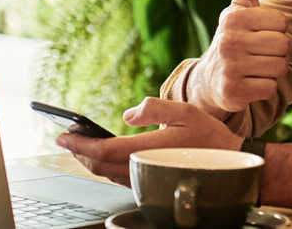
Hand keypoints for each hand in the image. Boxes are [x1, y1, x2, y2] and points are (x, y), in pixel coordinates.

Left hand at [56, 97, 242, 186]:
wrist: (228, 163)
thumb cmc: (209, 136)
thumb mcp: (185, 112)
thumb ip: (155, 109)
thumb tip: (127, 115)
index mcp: (150, 150)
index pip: (104, 151)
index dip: (80, 144)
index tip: (62, 135)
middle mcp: (144, 168)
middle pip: (100, 165)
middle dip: (79, 152)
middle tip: (65, 137)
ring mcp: (146, 178)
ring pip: (107, 174)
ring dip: (89, 160)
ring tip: (79, 144)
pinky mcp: (150, 182)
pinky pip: (118, 177)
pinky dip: (103, 167)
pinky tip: (101, 156)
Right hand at [189, 0, 287, 115]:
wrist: (209, 79)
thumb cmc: (234, 37)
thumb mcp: (239, 7)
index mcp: (233, 16)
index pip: (282, 22)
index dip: (276, 29)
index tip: (259, 33)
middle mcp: (228, 40)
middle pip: (283, 45)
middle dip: (276, 51)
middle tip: (258, 52)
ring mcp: (229, 67)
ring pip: (279, 67)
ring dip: (272, 70)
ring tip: (255, 67)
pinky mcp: (232, 92)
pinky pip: (270, 89)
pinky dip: (264, 88)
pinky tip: (249, 83)